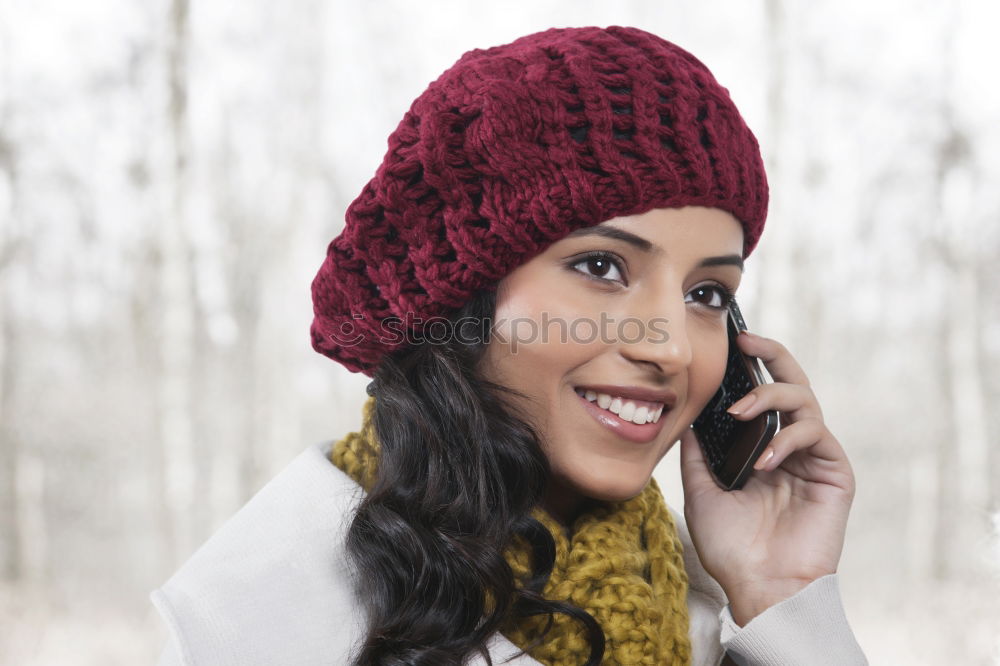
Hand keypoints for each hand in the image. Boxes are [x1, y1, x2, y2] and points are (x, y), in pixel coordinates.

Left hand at [678, 331, 855, 625]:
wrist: (759, 585)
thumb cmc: (731, 544)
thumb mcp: (701, 488)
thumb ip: (699, 449)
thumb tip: (685, 411)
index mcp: (761, 444)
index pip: (760, 393)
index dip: (748, 366)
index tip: (727, 341)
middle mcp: (790, 444)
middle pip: (791, 381)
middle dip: (771, 353)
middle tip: (745, 340)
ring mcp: (813, 455)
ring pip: (803, 399)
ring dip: (770, 397)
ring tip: (742, 413)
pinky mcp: (834, 471)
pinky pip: (814, 433)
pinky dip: (787, 439)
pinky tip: (764, 461)